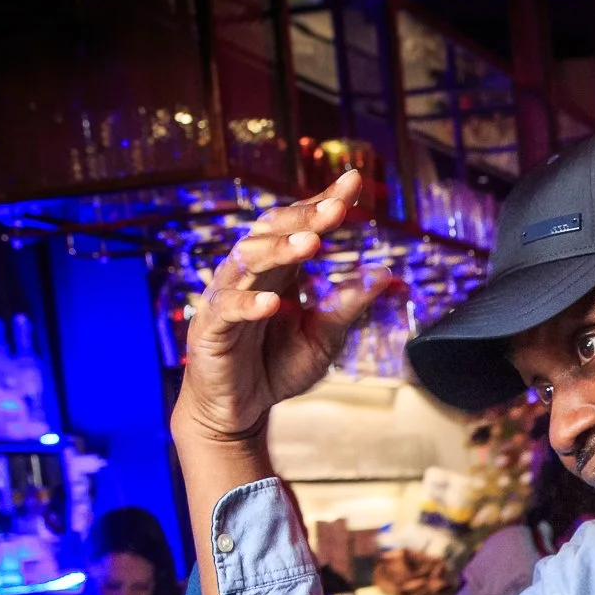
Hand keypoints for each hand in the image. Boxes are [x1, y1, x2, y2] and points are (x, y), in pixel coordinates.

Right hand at [173, 168, 399, 443]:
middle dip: (304, 218)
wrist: (238, 412)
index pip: (299, 226)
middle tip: (336, 209)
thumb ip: (348, 306)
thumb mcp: (324, 338)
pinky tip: (273, 303)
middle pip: (271, 232)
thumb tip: (385, 273)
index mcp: (279, 271)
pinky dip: (249, 304)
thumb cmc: (275, 368)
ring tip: (308, 244)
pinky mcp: (209, 328)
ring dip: (277, 251)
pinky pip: (227, 309)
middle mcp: (250, 275)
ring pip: (246, 261)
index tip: (353, 182)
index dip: (323, 203)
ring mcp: (226, 298)